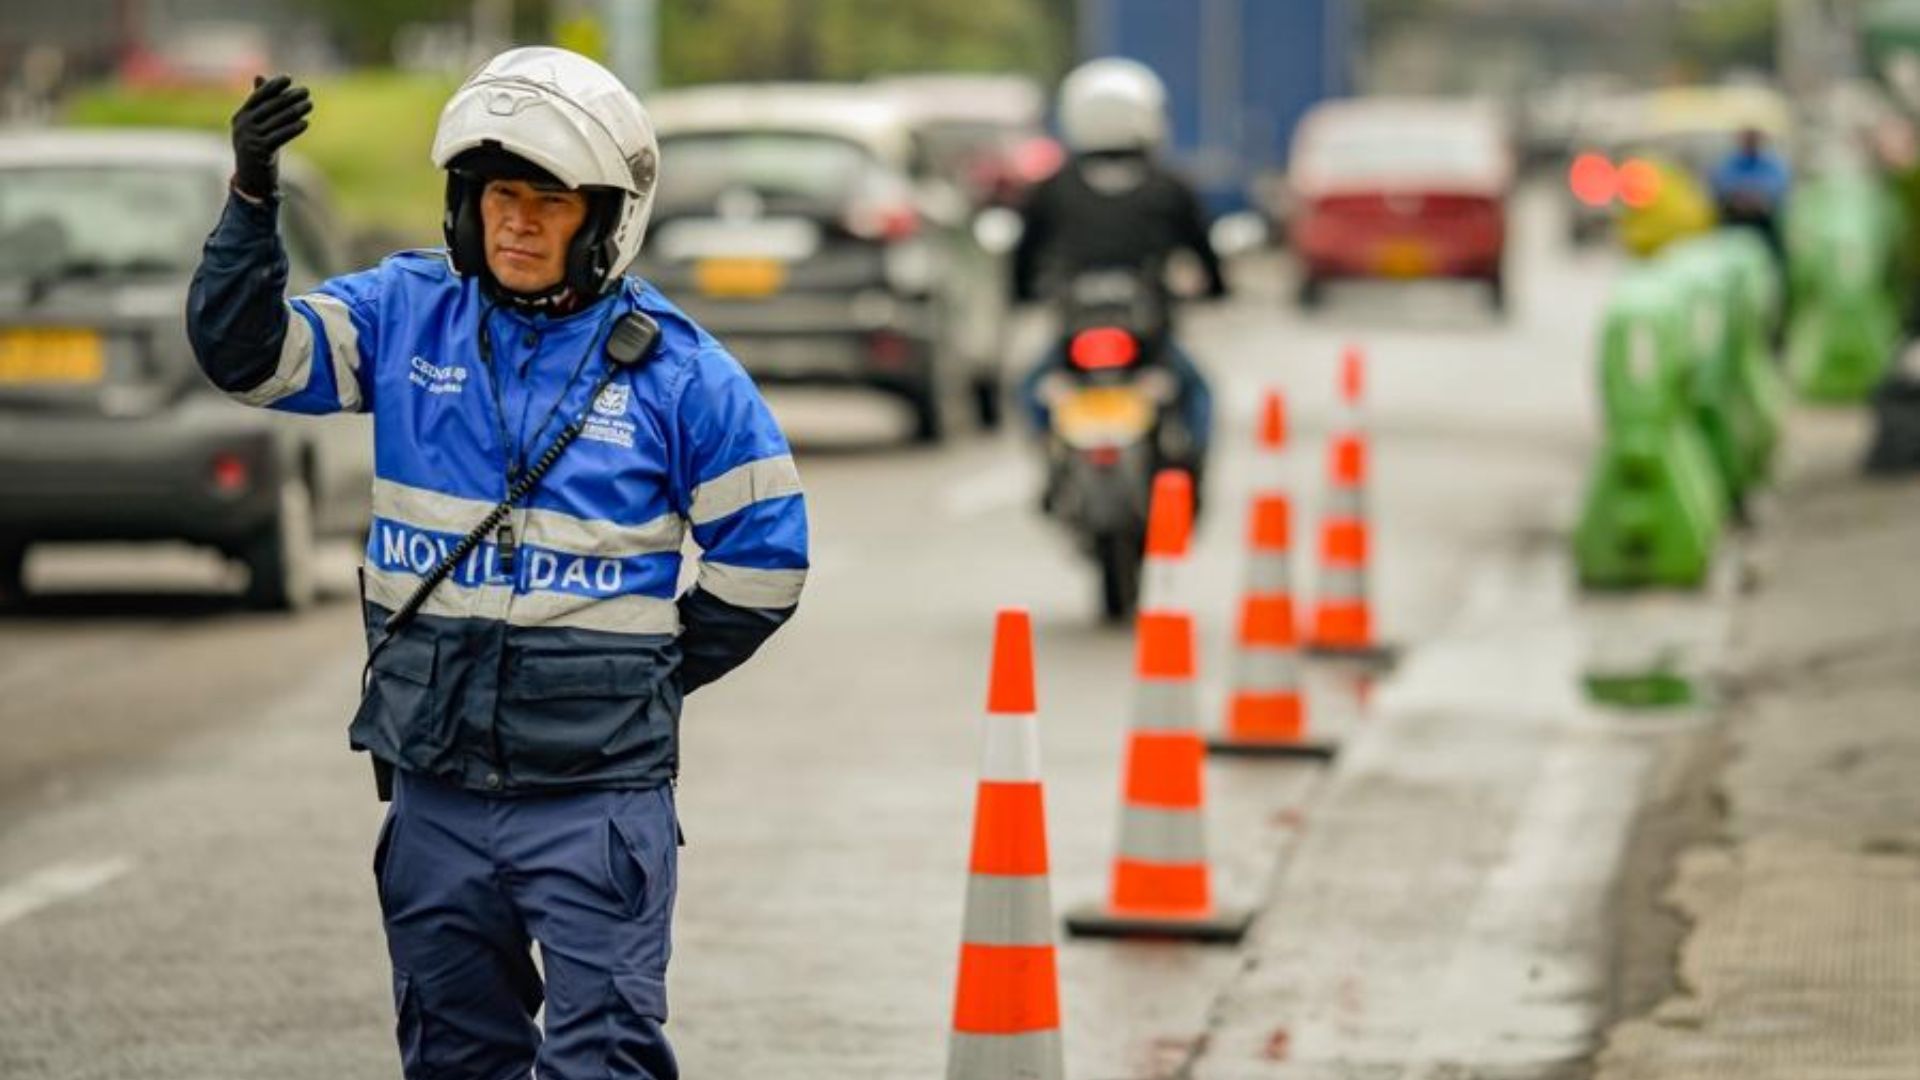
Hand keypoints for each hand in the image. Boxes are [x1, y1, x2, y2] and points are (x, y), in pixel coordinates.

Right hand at [230, 74, 311, 199]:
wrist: (251, 180)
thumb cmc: (257, 149)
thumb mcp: (256, 126)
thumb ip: (259, 104)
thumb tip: (260, 77)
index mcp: (240, 117)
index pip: (258, 97)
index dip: (273, 87)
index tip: (288, 78)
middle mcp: (242, 126)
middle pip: (269, 108)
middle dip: (289, 98)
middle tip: (306, 92)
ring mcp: (250, 139)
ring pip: (277, 121)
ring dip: (295, 111)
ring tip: (309, 104)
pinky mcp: (260, 151)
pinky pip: (280, 136)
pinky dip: (293, 129)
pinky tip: (305, 123)